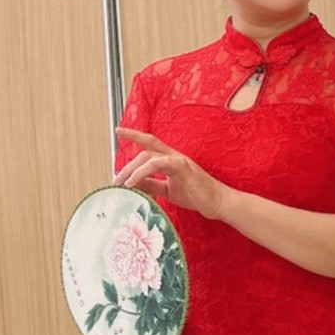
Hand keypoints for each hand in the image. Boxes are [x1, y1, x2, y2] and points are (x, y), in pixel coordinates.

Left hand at [113, 127, 228, 219]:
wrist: (218, 203)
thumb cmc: (196, 195)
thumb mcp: (167, 190)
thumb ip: (151, 185)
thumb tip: (133, 183)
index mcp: (170, 159)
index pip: (149, 143)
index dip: (134, 135)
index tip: (119, 131)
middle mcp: (174, 156)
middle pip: (145, 151)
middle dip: (127, 164)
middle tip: (116, 180)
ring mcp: (179, 160)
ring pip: (149, 156)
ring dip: (133, 169)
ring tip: (123, 183)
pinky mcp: (184, 168)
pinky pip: (159, 164)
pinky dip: (143, 172)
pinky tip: (134, 182)